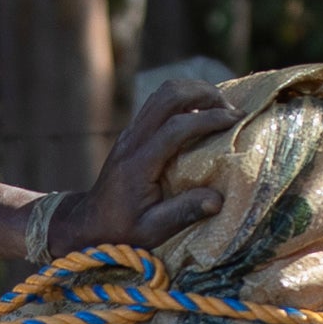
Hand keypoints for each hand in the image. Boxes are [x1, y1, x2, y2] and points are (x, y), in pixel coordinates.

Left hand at [44, 76, 242, 257]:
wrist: (88, 223)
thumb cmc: (120, 231)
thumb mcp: (152, 231)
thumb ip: (183, 213)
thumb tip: (218, 200)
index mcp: (138, 164)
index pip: (175, 128)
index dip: (207, 119)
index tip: (235, 121)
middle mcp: (132, 141)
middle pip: (167, 96)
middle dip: (204, 94)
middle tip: (232, 109)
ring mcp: (130, 133)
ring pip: (162, 94)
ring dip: (194, 92)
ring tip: (221, 107)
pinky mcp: (133, 133)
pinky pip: (159, 104)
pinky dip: (184, 100)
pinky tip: (202, 113)